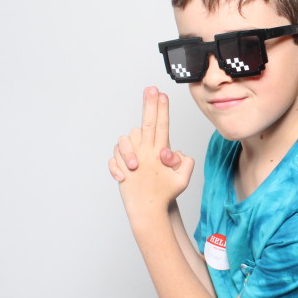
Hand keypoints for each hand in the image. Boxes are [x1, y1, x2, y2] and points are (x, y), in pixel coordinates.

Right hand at [112, 87, 194, 228]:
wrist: (151, 208)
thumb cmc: (166, 191)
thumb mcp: (182, 177)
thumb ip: (184, 163)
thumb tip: (169, 153)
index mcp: (160, 148)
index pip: (161, 125)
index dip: (161, 109)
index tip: (162, 94)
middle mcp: (145, 149)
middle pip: (146, 123)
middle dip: (149, 105)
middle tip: (151, 89)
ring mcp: (132, 157)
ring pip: (124, 141)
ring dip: (128, 153)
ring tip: (135, 167)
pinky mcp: (121, 169)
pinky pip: (113, 161)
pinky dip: (116, 168)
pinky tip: (124, 177)